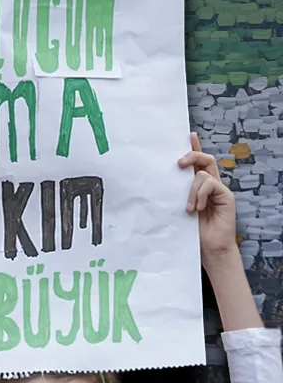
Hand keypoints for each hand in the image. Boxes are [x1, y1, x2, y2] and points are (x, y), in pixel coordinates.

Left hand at [179, 133, 236, 263]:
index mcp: (198, 186)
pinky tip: (197, 209)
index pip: (198, 162)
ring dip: (191, 190)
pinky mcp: (226, 196)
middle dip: (192, 154)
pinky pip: (210, 184)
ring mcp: (219, 189)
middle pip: (205, 159)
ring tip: (189, 209)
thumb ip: (174, 194)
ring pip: (203, 173)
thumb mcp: (178, 208)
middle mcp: (210, 184)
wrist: (209, 248)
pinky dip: (200, 195)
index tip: (188, 135)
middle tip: (179, 163)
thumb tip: (155, 183)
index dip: (194, 147)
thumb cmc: (191, 231)